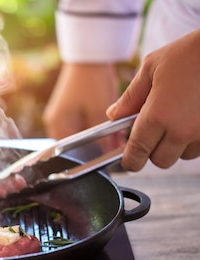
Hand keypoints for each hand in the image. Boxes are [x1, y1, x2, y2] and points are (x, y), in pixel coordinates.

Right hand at [43, 63, 125, 151]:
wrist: (89, 57)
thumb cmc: (91, 81)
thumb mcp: (100, 112)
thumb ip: (104, 138)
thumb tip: (111, 154)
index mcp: (57, 126)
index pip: (71, 153)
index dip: (91, 156)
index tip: (108, 154)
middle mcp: (54, 122)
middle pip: (75, 145)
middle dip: (96, 145)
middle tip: (115, 140)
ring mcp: (59, 115)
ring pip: (79, 135)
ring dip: (95, 135)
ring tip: (112, 128)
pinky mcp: (66, 109)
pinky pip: (79, 124)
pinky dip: (92, 125)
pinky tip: (104, 119)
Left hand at [107, 29, 199, 170]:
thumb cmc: (193, 52)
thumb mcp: (153, 67)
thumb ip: (131, 96)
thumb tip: (113, 115)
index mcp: (158, 115)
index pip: (137, 152)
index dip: (131, 160)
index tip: (130, 161)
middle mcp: (182, 130)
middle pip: (161, 160)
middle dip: (155, 150)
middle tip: (156, 130)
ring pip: (183, 155)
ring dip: (178, 144)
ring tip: (180, 117)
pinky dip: (196, 139)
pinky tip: (195, 117)